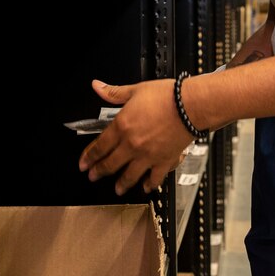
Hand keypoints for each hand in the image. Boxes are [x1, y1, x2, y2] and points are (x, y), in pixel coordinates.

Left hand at [78, 78, 193, 195]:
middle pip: (110, 164)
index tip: (83, 164)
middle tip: (93, 176)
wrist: (190, 105)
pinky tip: (146, 187)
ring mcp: (147, 155)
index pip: (99, 146)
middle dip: (99, 172)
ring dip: (121, 184)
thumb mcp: (135, 90)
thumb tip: (97, 86)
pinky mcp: (163, 161)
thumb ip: (114, 92)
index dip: (89, 157)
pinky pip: (154, 178)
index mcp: (122, 126)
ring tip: (117, 189)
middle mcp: (132, 144)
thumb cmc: (166, 96)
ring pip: (129, 176)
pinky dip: (149, 185)